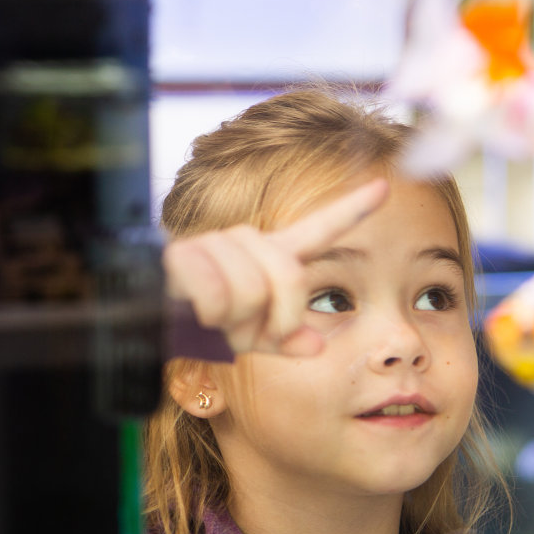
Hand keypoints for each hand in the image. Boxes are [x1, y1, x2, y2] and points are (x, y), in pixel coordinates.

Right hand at [162, 179, 388, 355]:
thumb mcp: (252, 337)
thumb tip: (315, 346)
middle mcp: (248, 240)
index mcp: (272, 255)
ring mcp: (216, 242)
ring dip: (234, 319)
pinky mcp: (183, 253)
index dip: (353, 208)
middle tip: (244, 330)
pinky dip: (209, 316)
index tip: (386, 186)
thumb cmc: (204, 328)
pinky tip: (193, 310)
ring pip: (254, 289)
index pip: (320, 229)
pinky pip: (219, 296)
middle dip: (275, 317)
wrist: (148, 325)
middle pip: (291, 278)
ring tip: (213, 318)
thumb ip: (286, 338)